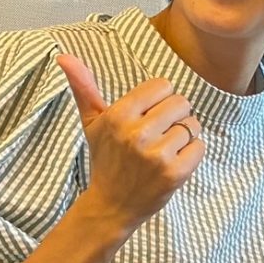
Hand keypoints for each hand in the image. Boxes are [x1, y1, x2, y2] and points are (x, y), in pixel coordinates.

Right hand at [57, 54, 203, 233]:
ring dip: (184, 136)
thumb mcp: (92, 123)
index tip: (148, 116)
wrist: (111, 206)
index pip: (162, 86)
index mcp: (118, 115)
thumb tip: (64, 56)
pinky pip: (200, 147)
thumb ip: (84, 87)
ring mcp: (157, 155)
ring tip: (164, 150)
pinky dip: (192, 154)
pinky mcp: (175, 173)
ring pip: (193, 125)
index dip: (160, 100)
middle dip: (175, 117)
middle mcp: (137, 133)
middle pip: (182, 103)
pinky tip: (172, 163)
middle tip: (158, 135)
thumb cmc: (105, 159)